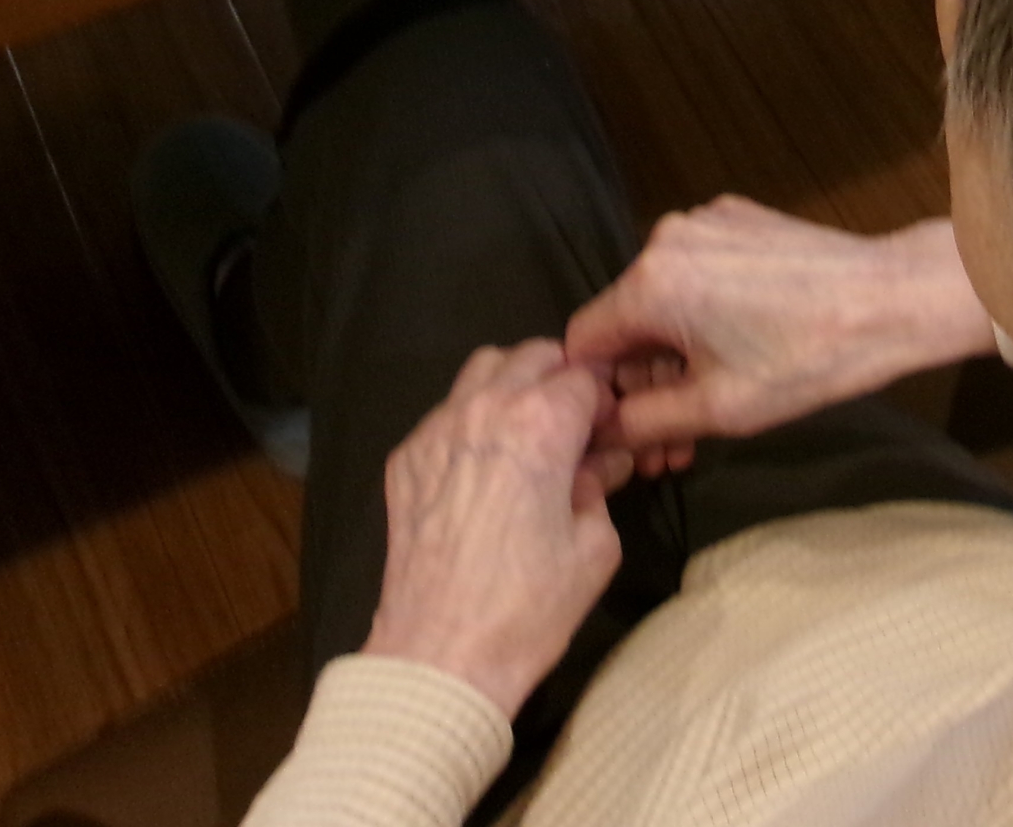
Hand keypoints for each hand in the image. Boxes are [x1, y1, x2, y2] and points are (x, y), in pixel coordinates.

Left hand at [363, 340, 632, 717]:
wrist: (441, 655)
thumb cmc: (530, 607)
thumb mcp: (596, 546)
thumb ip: (601, 485)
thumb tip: (600, 462)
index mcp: (541, 424)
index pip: (584, 377)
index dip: (603, 403)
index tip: (608, 434)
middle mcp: (484, 408)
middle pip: (532, 356)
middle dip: (559, 381)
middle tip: (572, 429)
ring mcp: (435, 430)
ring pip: (481, 370)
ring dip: (512, 387)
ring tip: (526, 436)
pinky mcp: (404, 458)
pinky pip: (444, 413)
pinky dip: (471, 422)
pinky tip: (481, 471)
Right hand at [565, 198, 997, 475]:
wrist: (891, 300)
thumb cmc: (807, 359)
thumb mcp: (716, 409)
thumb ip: (641, 422)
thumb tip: (600, 432)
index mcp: (649, 282)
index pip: (583, 342)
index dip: (596, 394)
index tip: (622, 433)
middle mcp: (665, 239)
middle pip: (626, 322)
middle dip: (644, 384)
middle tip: (671, 444)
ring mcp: (703, 222)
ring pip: (664, 300)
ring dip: (675, 355)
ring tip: (709, 407)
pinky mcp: (737, 219)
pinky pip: (697, 274)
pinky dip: (704, 315)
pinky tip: (740, 352)